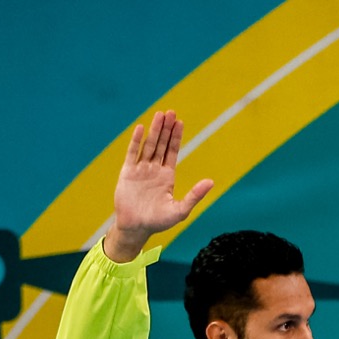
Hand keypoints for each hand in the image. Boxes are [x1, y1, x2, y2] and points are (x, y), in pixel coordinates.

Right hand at [104, 110, 214, 260]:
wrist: (136, 227)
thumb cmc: (158, 221)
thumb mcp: (180, 210)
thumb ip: (194, 195)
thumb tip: (211, 182)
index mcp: (167, 176)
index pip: (173, 152)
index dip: (176, 137)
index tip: (180, 122)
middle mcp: (154, 170)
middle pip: (161, 144)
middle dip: (166, 128)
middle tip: (171, 111)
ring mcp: (140, 169)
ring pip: (149, 145)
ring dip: (154, 130)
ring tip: (159, 114)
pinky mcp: (127, 172)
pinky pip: (132, 153)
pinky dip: (136, 141)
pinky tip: (141, 128)